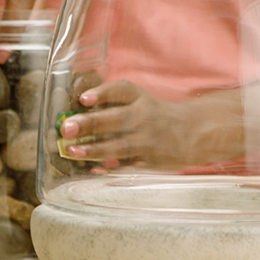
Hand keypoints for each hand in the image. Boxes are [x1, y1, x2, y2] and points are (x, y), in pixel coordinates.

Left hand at [59, 81, 244, 169]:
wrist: (193, 132)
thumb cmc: (155, 115)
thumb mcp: (139, 99)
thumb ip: (111, 102)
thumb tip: (76, 111)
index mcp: (140, 98)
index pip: (121, 90)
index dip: (102, 93)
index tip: (84, 99)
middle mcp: (144, 117)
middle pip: (116, 118)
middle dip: (90, 123)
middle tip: (66, 128)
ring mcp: (148, 140)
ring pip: (119, 145)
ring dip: (94, 149)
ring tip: (72, 151)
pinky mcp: (150, 160)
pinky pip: (128, 165)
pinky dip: (110, 168)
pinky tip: (92, 169)